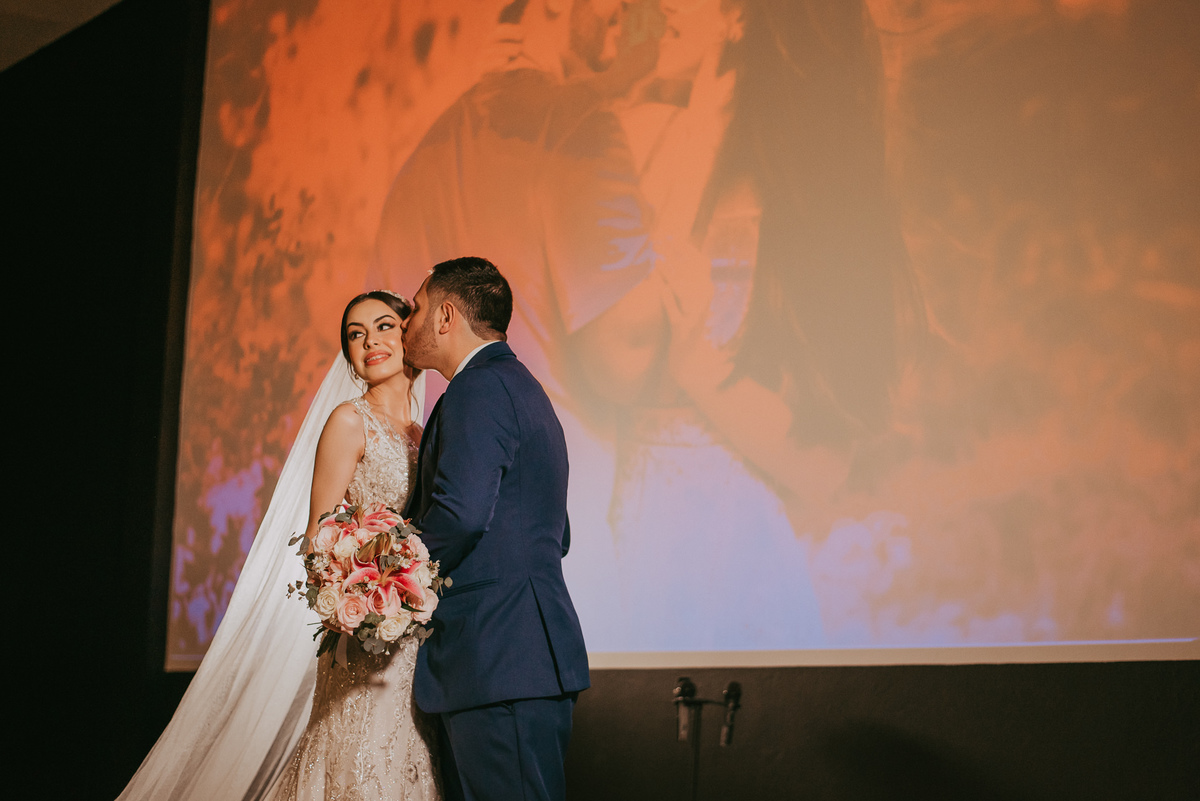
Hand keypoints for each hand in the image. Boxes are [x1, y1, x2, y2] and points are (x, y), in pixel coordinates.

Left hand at [655, 236, 729, 396]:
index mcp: (705, 293)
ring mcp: (694, 317)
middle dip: (677, 256)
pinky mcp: (683, 331)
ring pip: (685, 291)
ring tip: (656, 262)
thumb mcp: (688, 304)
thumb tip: (672, 260)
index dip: (688, 249)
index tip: (672, 236)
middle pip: (694, 272)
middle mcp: (703, 302)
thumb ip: (685, 283)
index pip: (701, 264)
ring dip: (670, 275)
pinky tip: (658, 287)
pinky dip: (667, 299)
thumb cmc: (687, 328)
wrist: (692, 363)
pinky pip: (675, 312)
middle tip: (659, 243)